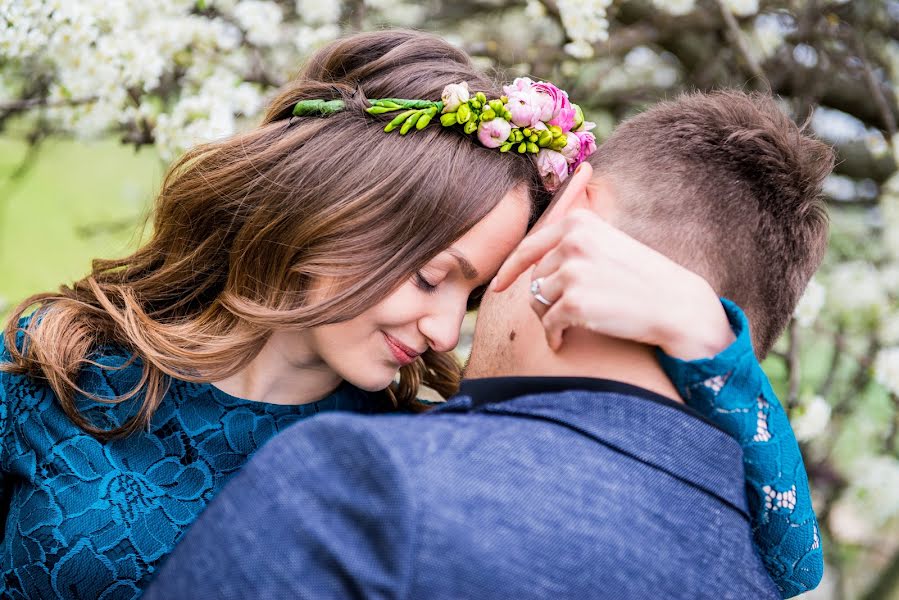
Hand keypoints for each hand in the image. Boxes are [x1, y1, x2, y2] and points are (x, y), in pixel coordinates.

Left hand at [492, 201, 734, 358]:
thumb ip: (571, 244)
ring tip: (566, 326)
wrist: (675, 304)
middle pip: (535, 277)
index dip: (509, 269)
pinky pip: (548, 323)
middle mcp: (573, 242)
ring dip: (548, 318)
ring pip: (538, 300)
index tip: (497, 286)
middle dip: (543, 299)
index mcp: (579, 222)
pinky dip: (552, 336)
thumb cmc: (640, 278)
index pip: (529, 247)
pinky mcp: (575, 302)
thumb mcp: (607, 244)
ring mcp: (573, 271)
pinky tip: (562, 341)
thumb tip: (528, 264)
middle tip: (563, 314)